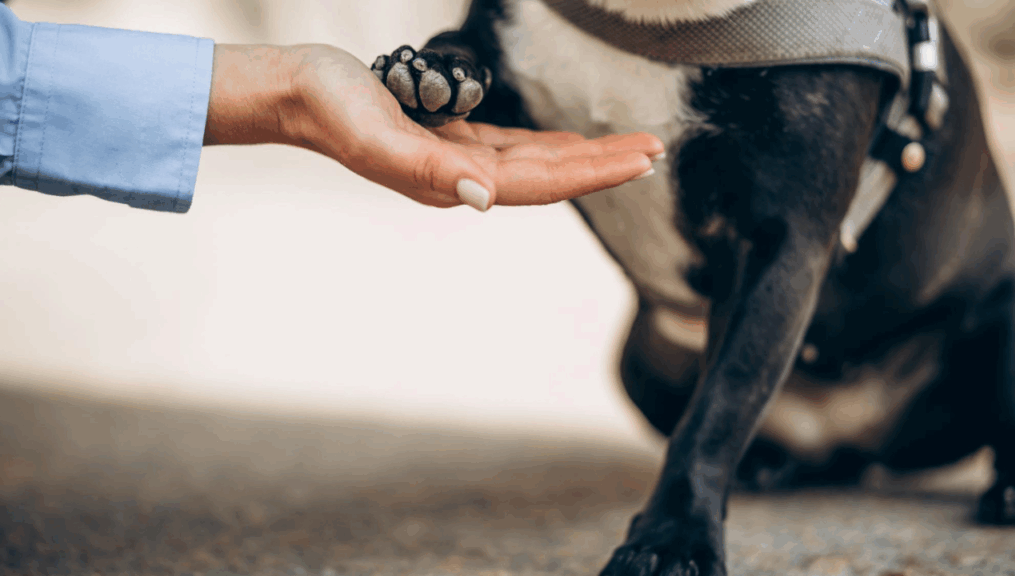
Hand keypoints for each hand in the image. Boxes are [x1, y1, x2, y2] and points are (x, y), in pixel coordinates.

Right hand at [203, 44, 663, 210]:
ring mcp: (457, 162)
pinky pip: (513, 148)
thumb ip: (428, 169)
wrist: (296, 93)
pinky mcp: (450, 141)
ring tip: (630, 149)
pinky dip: (549, 146)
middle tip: (657, 148)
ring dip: (584, 156)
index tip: (641, 159)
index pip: (540, 182)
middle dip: (604, 164)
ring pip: (537, 163)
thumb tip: (484, 199)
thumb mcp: (374, 134)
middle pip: (549, 176)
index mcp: (453, 181)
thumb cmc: (330, 108)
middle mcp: (462, 179)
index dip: (592, 170)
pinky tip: (570, 143)